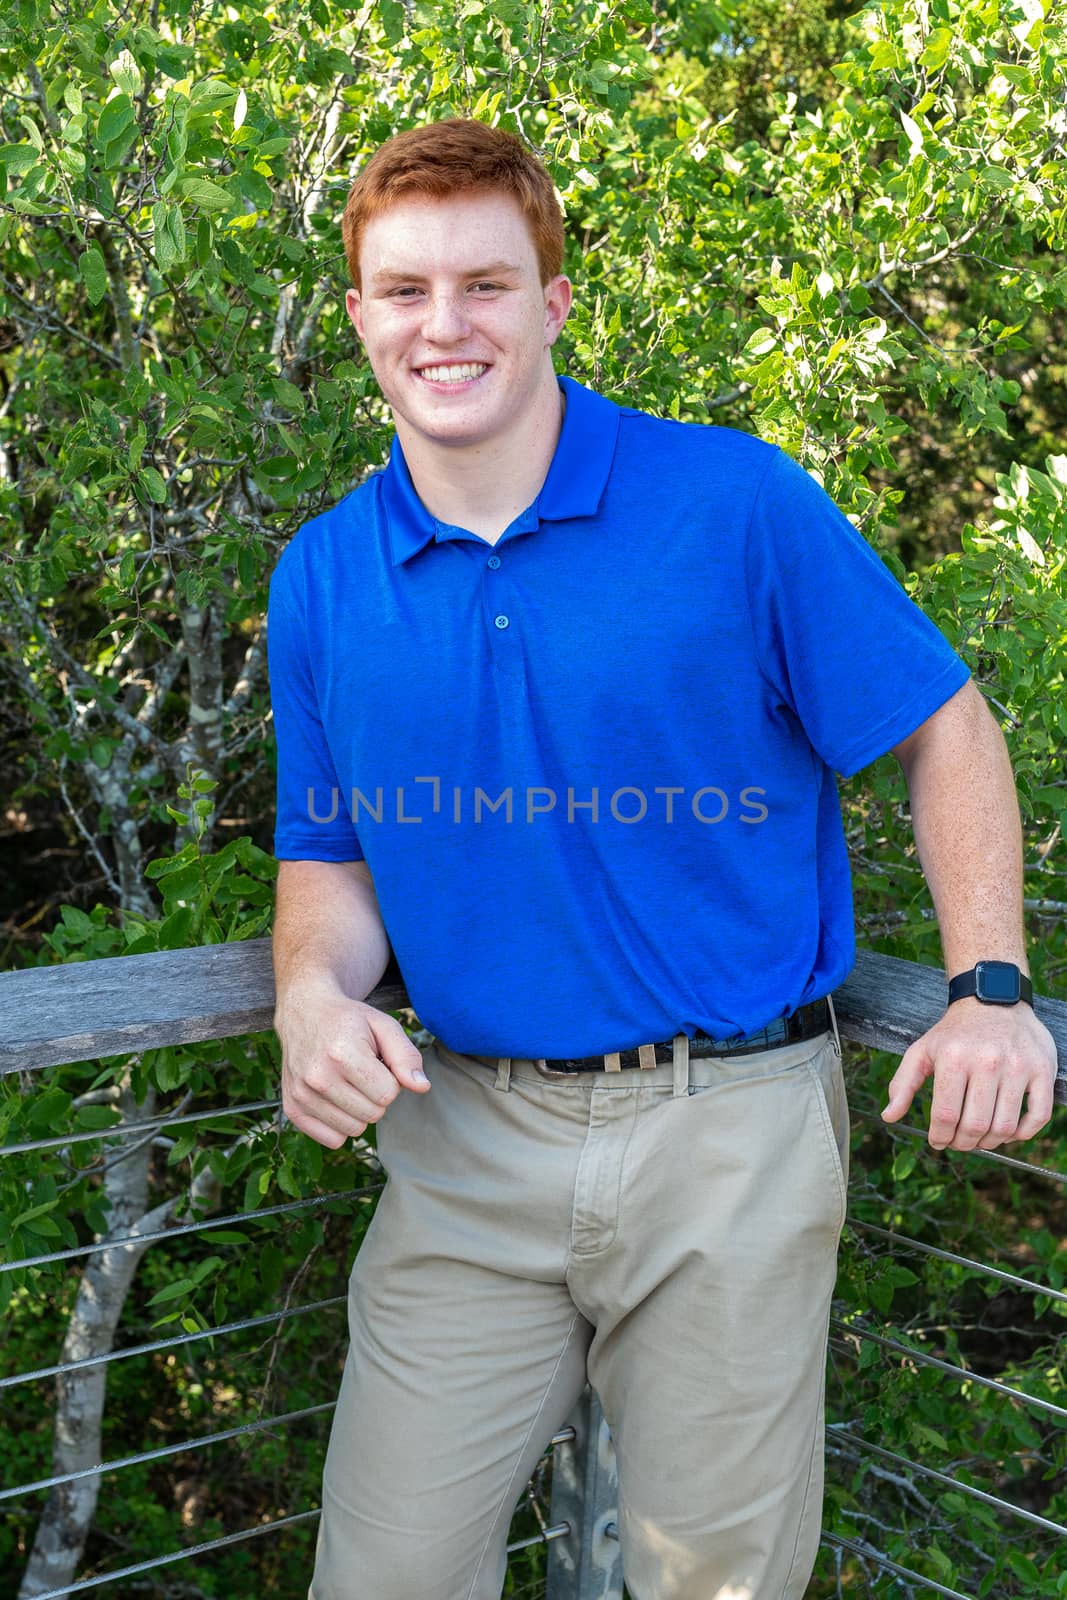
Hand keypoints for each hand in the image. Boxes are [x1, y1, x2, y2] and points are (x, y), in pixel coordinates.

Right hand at [277, 983, 429, 1148]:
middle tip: (363, 1071)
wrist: (304, 1013)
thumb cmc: (349, 1021)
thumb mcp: (383, 1026)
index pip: (388, 1094)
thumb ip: (406, 1056)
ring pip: (355, 1130)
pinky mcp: (292, 1109)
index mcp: (342, 1053)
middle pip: (373, 1114)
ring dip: (359, 1110)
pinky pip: (333, 1140)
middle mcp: (318, 1076)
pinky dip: (340, 1124)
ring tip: (348, 1082)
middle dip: (376, 1095)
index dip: (390, 1079)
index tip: (377, 1063)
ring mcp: (301, 1095)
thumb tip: (422, 1087)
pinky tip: (335, 1098)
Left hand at [881, 998, 1057, 1151]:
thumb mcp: (922, 1050)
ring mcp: (1018, 1066)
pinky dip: (1023, 1134)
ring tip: (980, 1138)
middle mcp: (987, 1061)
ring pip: (1005, 1126)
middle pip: (975, 1126)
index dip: (939, 1138)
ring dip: (990, 1142)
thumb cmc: (955, 1032)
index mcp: (954, 1058)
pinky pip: (1039, 1116)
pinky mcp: (1042, 1069)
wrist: (994, 999)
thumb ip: (903, 1084)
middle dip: (963, 1144)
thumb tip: (889, 1116)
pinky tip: (1008, 1132)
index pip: (945, 1116)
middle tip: (959, 1142)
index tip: (938, 1141)